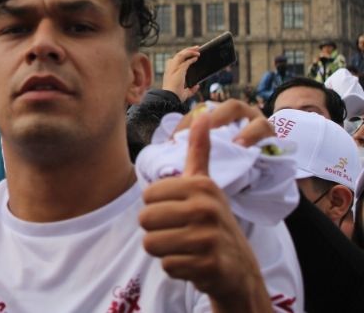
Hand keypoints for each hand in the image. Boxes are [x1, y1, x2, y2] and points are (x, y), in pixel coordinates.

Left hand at [140, 105, 271, 311]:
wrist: (239, 268)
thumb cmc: (212, 221)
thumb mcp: (206, 185)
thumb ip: (198, 151)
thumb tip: (202, 114)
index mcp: (201, 186)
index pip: (147, 196)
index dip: (157, 208)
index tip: (179, 212)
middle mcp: (206, 208)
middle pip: (145, 219)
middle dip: (157, 231)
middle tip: (180, 233)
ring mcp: (209, 238)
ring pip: (151, 244)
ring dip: (164, 250)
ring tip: (185, 248)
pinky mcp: (209, 265)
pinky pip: (167, 266)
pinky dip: (176, 269)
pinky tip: (194, 263)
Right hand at [161, 47, 200, 101]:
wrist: (170, 98)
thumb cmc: (174, 96)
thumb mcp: (185, 93)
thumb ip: (191, 89)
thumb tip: (197, 86)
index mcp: (170, 72)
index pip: (176, 60)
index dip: (184, 55)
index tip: (191, 54)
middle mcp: (171, 68)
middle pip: (179, 54)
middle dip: (188, 50)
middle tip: (197, 48)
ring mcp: (174, 68)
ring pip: (181, 55)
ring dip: (190, 51)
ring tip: (198, 49)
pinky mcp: (179, 70)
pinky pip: (186, 61)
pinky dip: (192, 58)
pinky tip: (197, 57)